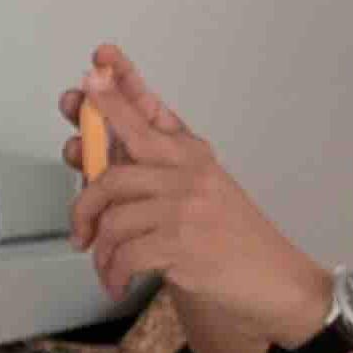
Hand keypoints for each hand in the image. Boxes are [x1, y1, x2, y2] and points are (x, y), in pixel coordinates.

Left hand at [59, 45, 329, 340]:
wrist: (274, 281)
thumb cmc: (233, 240)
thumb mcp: (202, 192)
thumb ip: (156, 172)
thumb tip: (93, 160)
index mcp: (193, 155)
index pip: (149, 110)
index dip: (119, 88)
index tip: (96, 68)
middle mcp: (189, 173)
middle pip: (119, 160)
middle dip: (85, 188)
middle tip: (78, 220)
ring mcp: (185, 207)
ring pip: (113, 216)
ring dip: (100, 249)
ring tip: (104, 265)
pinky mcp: (180, 243)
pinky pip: (123, 253)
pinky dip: (113, 273)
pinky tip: (117, 284)